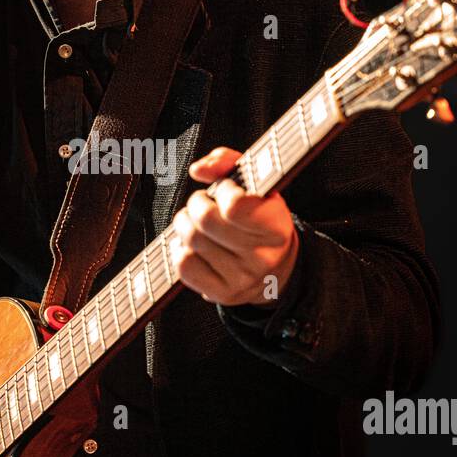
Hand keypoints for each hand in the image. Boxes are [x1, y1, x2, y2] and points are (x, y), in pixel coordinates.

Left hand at [169, 145, 299, 306]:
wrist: (273, 268)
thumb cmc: (258, 217)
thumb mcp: (254, 184)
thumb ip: (227, 163)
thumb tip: (198, 170)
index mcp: (277, 227)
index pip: (234, 205)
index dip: (222, 190)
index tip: (225, 190)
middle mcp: (263, 257)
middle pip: (205, 221)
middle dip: (196, 204)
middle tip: (201, 203)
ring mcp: (242, 279)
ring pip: (191, 242)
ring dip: (185, 225)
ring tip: (195, 222)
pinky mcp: (222, 293)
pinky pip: (184, 266)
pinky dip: (179, 250)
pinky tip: (192, 245)